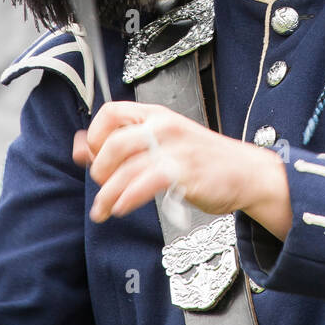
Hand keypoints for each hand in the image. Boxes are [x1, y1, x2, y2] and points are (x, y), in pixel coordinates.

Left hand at [72, 102, 292, 238]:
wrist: (246, 172)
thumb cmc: (202, 160)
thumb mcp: (161, 142)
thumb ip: (121, 143)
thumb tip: (78, 147)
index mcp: (155, 115)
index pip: (111, 112)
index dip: (95, 135)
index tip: (94, 157)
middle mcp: (163, 126)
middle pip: (113, 143)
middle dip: (99, 170)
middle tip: (103, 186)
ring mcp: (174, 148)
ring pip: (125, 170)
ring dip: (107, 195)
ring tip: (102, 211)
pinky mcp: (184, 172)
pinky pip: (145, 185)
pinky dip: (127, 198)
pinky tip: (121, 208)